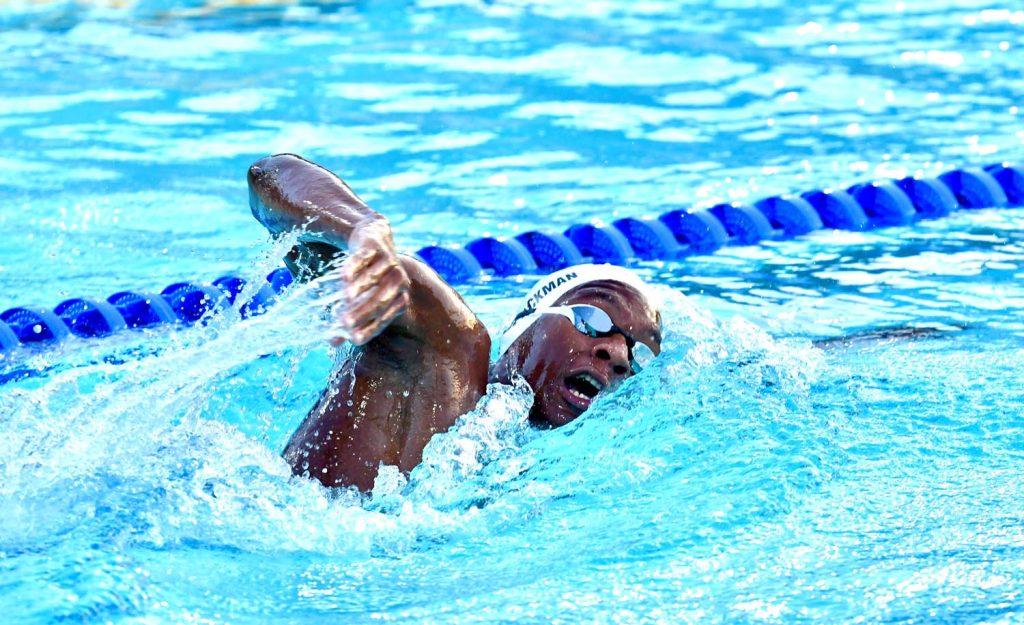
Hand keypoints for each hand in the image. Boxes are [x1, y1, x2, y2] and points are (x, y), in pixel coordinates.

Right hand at [331, 218, 410, 345]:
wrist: (374, 239)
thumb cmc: (369, 278)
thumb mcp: (364, 298)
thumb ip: (351, 318)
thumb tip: (332, 342)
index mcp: (399, 298)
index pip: (384, 318)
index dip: (369, 329)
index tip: (353, 339)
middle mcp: (399, 281)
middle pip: (380, 300)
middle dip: (362, 313)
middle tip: (345, 323)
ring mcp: (389, 262)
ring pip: (373, 279)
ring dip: (359, 289)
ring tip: (345, 300)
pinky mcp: (376, 247)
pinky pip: (364, 258)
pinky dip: (354, 267)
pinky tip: (344, 276)